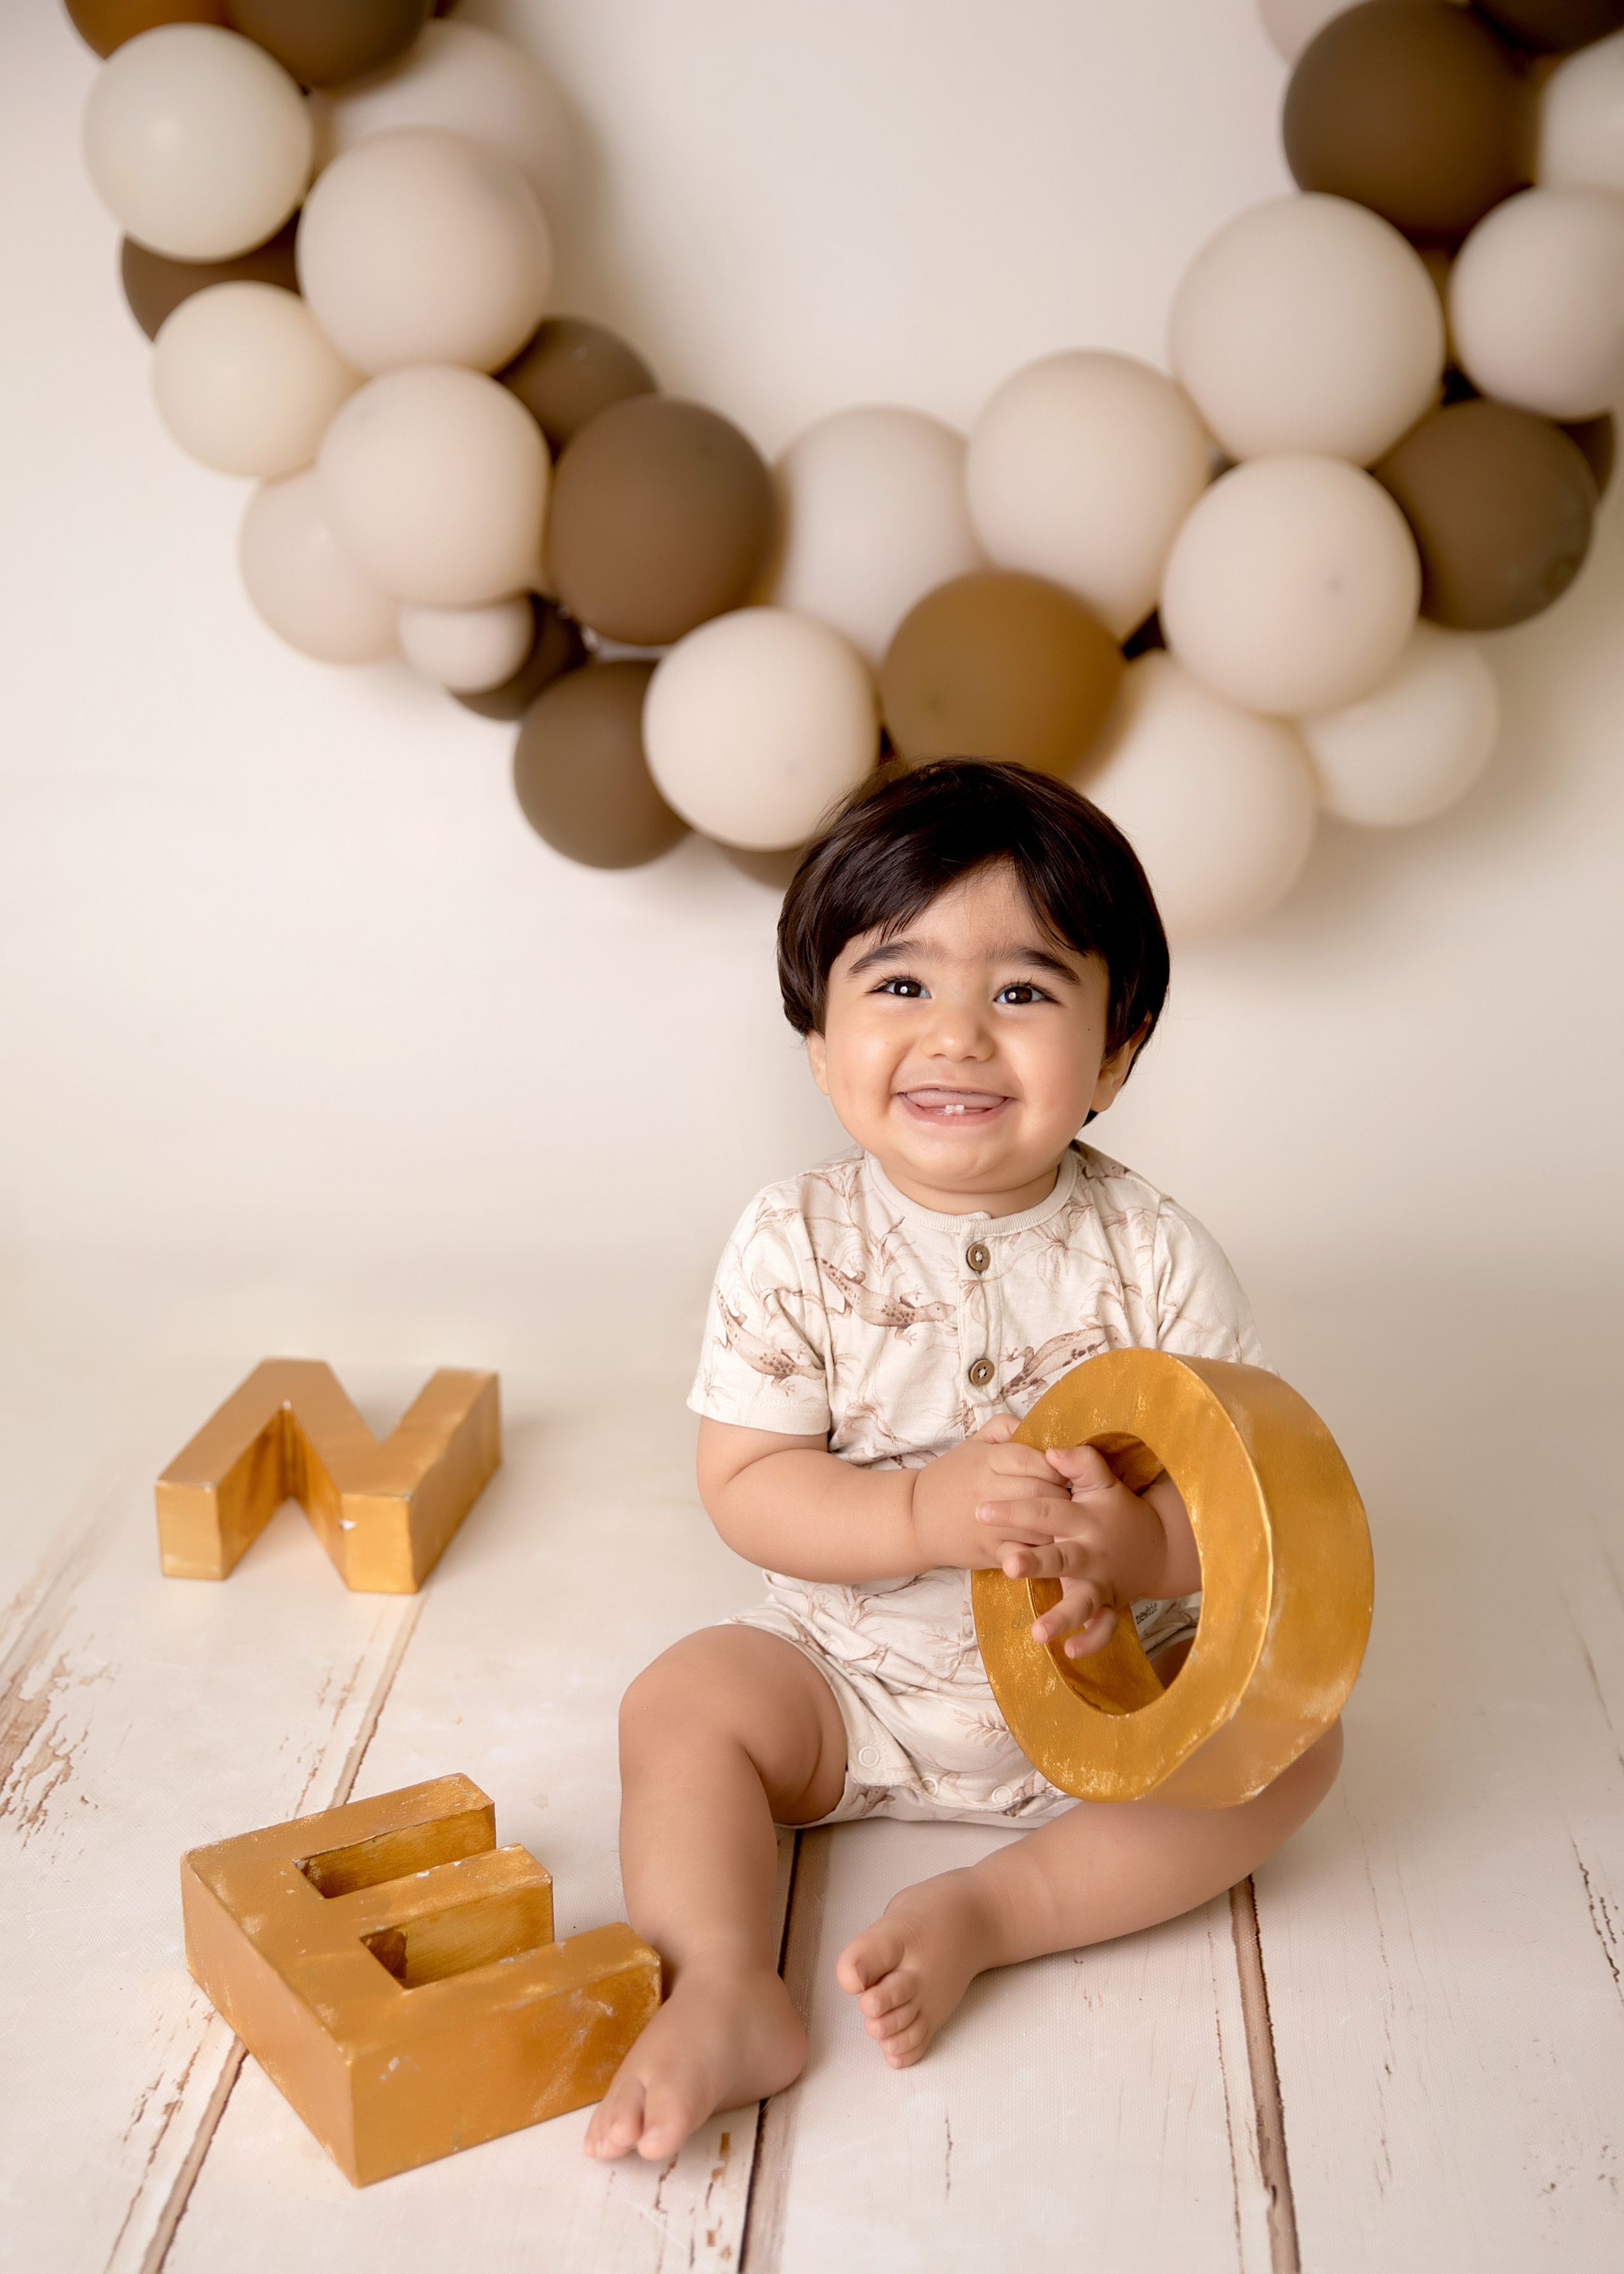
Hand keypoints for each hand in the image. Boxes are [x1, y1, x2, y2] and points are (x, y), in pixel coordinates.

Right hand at [909, 1414, 1074, 1573]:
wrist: (915, 1518)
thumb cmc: (950, 1478)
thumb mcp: (972, 1444)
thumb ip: (1005, 1427)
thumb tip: (1037, 1426)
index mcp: (986, 1461)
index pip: (1031, 1459)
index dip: (1055, 1464)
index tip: (1063, 1469)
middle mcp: (988, 1491)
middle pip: (1040, 1491)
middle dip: (1062, 1493)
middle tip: (1071, 1494)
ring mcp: (989, 1524)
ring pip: (1039, 1524)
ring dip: (1059, 1522)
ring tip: (1065, 1518)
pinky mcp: (991, 1552)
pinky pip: (1027, 1553)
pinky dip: (1042, 1550)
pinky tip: (1049, 1544)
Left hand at [982, 1444, 1179, 1660]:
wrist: (1158, 1545)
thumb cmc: (1117, 1511)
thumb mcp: (1104, 1483)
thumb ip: (1081, 1463)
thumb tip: (1052, 1451)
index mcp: (1083, 1519)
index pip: (1046, 1511)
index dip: (1015, 1510)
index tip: (981, 1510)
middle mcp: (1091, 1552)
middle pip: (1061, 1557)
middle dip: (1035, 1561)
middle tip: (1009, 1564)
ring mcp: (1102, 1582)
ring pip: (1082, 1601)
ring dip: (1061, 1616)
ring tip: (1038, 1633)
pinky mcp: (1111, 1604)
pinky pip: (1105, 1627)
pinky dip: (1092, 1640)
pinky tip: (1071, 1652)